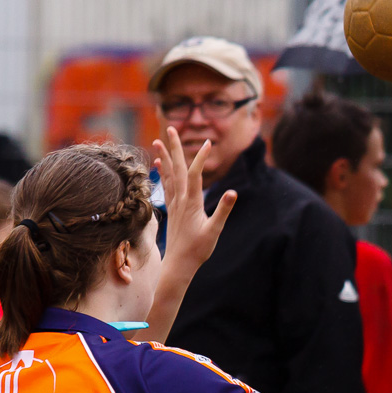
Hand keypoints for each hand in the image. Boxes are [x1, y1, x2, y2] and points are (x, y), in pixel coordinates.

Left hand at [152, 125, 234, 268]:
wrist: (179, 263)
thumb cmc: (199, 250)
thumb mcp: (215, 231)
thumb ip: (223, 211)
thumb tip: (232, 192)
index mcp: (192, 203)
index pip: (195, 174)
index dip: (201, 158)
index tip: (208, 142)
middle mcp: (181, 199)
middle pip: (177, 168)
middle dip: (174, 148)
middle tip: (171, 129)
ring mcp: (175, 203)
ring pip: (168, 174)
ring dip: (165, 156)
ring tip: (159, 140)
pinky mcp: (172, 208)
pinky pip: (166, 185)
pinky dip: (162, 172)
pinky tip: (159, 163)